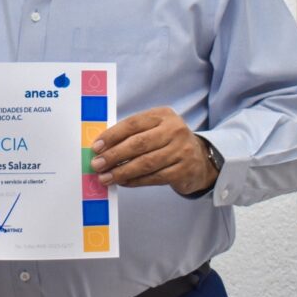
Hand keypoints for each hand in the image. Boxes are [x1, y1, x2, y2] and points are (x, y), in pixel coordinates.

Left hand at [90, 107, 217, 195]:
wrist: (200, 159)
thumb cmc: (167, 142)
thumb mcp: (154, 129)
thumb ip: (131, 134)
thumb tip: (101, 148)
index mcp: (163, 115)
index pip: (132, 124)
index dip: (112, 136)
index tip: (96, 147)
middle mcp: (174, 130)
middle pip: (138, 143)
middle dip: (114, 155)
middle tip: (97, 165)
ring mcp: (182, 150)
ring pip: (146, 163)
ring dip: (122, 171)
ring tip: (106, 177)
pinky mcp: (184, 170)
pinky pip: (155, 177)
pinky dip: (136, 181)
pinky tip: (123, 182)